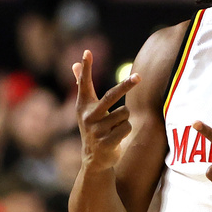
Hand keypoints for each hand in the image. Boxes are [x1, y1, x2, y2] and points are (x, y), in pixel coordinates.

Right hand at [73, 50, 139, 171]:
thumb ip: (81, 85)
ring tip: (115, 127)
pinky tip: (117, 137)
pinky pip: (127, 127)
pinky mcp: (106, 142)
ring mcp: (96, 130)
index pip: (84, 83)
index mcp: (83, 106)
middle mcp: (88, 116)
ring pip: (125, 113)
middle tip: (139, 77)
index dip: (85, 68)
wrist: (94, 159)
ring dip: (125, 118)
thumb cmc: (94, 127)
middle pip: (112, 96)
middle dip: (126, 85)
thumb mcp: (86, 108)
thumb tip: (73, 63)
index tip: (87, 52)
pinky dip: (126, 130)